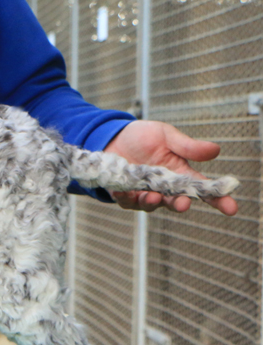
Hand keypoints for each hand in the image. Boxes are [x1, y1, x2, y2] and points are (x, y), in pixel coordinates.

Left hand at [104, 120, 237, 215]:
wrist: (112, 137)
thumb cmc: (143, 137)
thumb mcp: (166, 136)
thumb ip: (187, 146)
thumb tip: (216, 150)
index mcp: (180, 173)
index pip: (203, 189)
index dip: (218, 199)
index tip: (231, 208)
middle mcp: (164, 187)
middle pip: (177, 201)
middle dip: (180, 204)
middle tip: (183, 204)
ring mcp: (144, 193)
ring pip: (152, 205)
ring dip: (153, 202)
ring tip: (153, 196)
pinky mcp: (125, 195)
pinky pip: (127, 202)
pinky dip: (126, 198)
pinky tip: (123, 192)